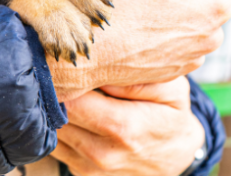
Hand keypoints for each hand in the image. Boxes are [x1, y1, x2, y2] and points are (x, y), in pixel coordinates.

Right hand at [50, 0, 230, 100]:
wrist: (92, 47)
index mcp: (222, 3)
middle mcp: (215, 35)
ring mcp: (193, 56)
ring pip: (175, 14)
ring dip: (158, 3)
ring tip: (130, 0)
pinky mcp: (172, 70)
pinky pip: (164, 40)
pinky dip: (151, 30)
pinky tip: (131, 24)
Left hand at [52, 77, 204, 174]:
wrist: (178, 157)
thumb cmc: (171, 116)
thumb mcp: (171, 89)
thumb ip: (135, 79)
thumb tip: (98, 72)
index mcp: (122, 126)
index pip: (71, 101)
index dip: (64, 80)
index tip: (67, 66)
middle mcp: (102, 153)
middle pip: (56, 117)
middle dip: (57, 93)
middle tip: (64, 74)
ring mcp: (90, 168)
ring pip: (52, 133)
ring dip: (55, 112)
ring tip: (71, 94)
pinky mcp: (82, 174)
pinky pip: (57, 146)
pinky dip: (61, 129)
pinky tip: (76, 115)